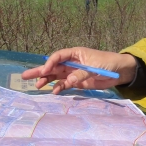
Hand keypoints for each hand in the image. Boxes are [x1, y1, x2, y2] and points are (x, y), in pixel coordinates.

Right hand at [21, 47, 136, 93]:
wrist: (120, 71)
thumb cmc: (108, 63)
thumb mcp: (95, 67)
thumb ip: (81, 74)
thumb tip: (68, 81)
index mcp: (76, 53)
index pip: (59, 56)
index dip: (50, 63)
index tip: (45, 71)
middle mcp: (72, 62)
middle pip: (53, 66)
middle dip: (40, 71)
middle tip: (25, 76)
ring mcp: (74, 72)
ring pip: (57, 76)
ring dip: (47, 81)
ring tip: (37, 86)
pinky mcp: (78, 82)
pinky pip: (65, 84)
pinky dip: (60, 88)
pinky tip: (54, 92)